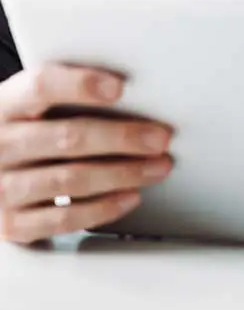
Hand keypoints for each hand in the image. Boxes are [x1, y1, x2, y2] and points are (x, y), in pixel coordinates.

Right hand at [0, 65, 172, 243]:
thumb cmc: (21, 130)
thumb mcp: (29, 106)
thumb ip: (66, 95)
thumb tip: (135, 93)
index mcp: (6, 105)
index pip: (41, 86)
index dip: (81, 85)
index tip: (120, 87)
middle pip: (67, 137)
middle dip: (122, 138)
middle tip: (161, 138)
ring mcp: (2, 188)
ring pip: (71, 180)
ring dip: (123, 174)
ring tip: (158, 167)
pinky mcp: (11, 224)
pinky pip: (63, 219)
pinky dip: (103, 208)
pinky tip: (130, 196)